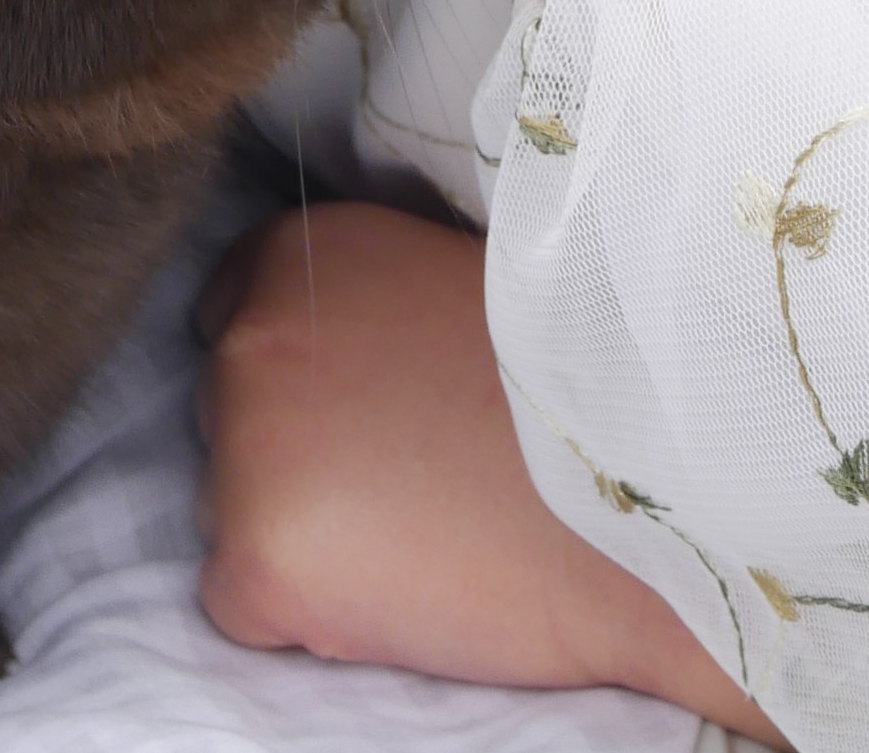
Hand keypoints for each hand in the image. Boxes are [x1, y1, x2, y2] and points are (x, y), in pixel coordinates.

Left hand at [198, 203, 781, 740]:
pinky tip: (396, 590)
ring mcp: (244, 446)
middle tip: (404, 479)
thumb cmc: (562, 389)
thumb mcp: (435, 287)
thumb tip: (317, 360)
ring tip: (416, 532)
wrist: (642, 493)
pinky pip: (241, 603)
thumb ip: (355, 310)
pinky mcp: (258, 558)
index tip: (353, 410)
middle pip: (226, 416)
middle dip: (294, 453)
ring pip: (232, 511)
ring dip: (300, 532)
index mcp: (294, 254)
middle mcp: (249, 335)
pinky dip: (303, 614)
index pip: (229, 316)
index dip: (294, 376)